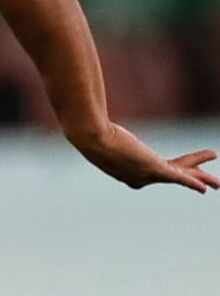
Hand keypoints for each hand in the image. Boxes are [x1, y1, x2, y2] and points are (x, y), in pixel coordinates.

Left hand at [65, 122, 216, 192]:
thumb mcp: (100, 130)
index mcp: (128, 172)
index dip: (174, 169)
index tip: (183, 169)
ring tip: (218, 183)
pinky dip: (193, 182)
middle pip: (173, 176)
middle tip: (208, 185)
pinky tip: (205, 187)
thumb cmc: (91, 130)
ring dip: (201, 177)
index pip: (158, 171)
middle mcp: (138, 178)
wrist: (91, 136)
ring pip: (181, 175)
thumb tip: (89, 108)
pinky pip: (180, 177)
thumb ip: (101, 124)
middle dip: (193, 177)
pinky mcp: (154, 169)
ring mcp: (147, 175)